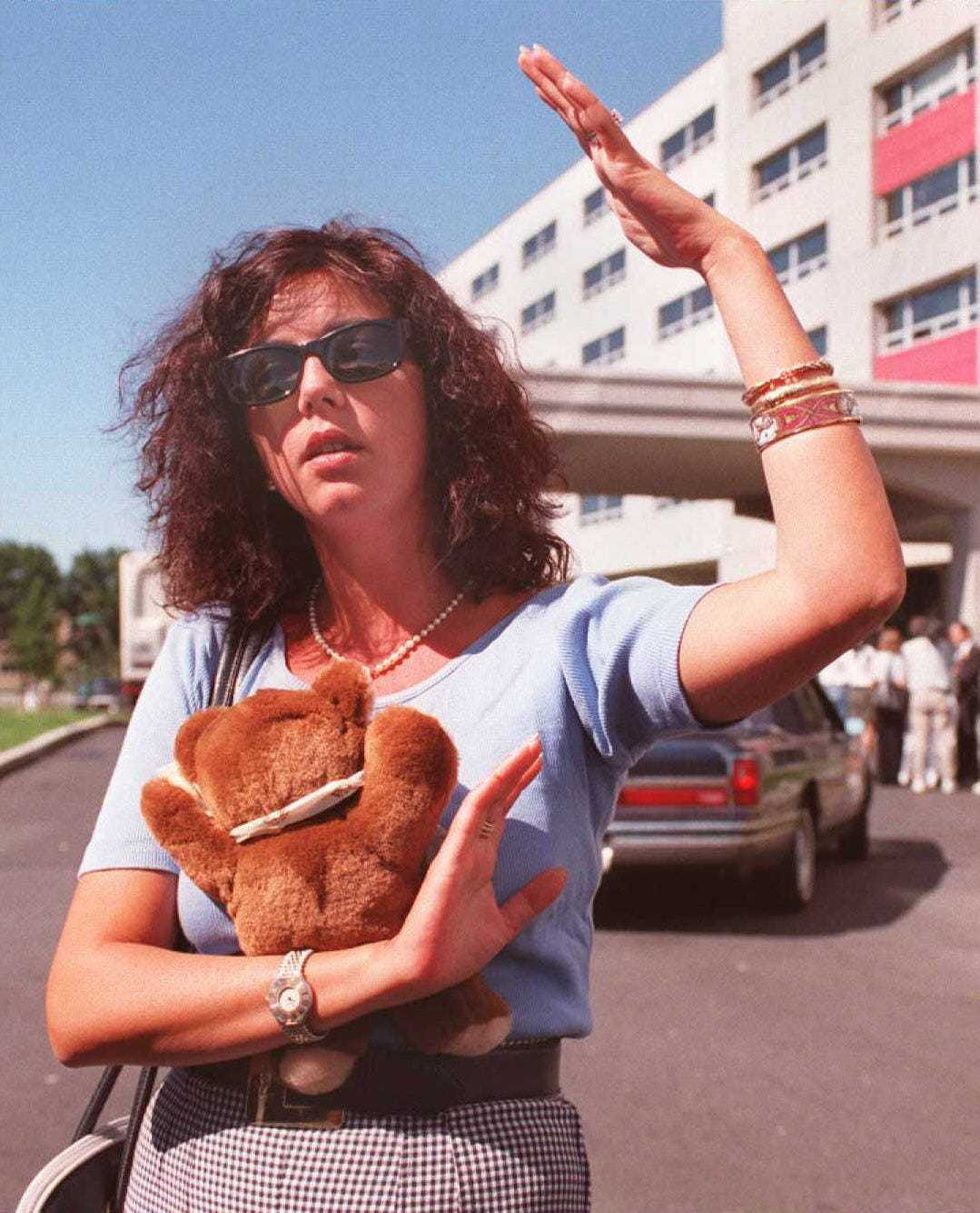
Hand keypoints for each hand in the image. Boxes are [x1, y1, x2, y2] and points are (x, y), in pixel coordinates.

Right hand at [390, 736, 566, 998]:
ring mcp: (460, 851)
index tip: (539, 762)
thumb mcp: (504, 924)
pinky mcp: (452, 861)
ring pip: (487, 801)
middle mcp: (470, 849)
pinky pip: (471, 821)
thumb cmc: (453, 950)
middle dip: (518, 770)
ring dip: (509, 773)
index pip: (503, 813)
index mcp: (481, 860)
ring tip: (530, 748)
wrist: (420, 972)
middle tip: (539, 741)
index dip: (520, 786)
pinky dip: (488, 797)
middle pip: (498, 799)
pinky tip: (504, 778)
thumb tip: (563, 874)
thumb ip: (530, 899)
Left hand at [517, 44, 747, 275]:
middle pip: (573, 112)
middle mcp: (614, 157)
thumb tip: (619, 201)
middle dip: (548, 81)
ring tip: (532, 53)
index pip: (579, 128)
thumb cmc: (674, 239)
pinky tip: (567, 82)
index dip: (558, 103)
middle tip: (525, 52)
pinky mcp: (628, 166)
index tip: (537, 82)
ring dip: (556, 81)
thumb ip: (624, 207)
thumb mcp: (636, 224)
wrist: (701, 244)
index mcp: (614, 168)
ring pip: (582, 111)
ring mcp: (620, 159)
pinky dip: (585, 104)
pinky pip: (603, 129)